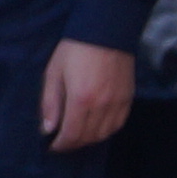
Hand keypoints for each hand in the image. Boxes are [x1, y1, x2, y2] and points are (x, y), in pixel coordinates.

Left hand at [41, 38, 133, 152]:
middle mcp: (102, 105)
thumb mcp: (53, 74)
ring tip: (77, 134)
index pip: (72, 135)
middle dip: (73, 144)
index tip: (52, 146)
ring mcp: (118, 102)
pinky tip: (96, 126)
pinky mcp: (128, 97)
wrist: (106, 31)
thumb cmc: (75, 50)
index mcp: (81, 100)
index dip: (61, 145)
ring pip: (105, 133)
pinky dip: (106, 130)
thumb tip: (48, 129)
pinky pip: (119, 123)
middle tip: (62, 141)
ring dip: (90, 139)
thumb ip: (50, 104)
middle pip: (89, 137)